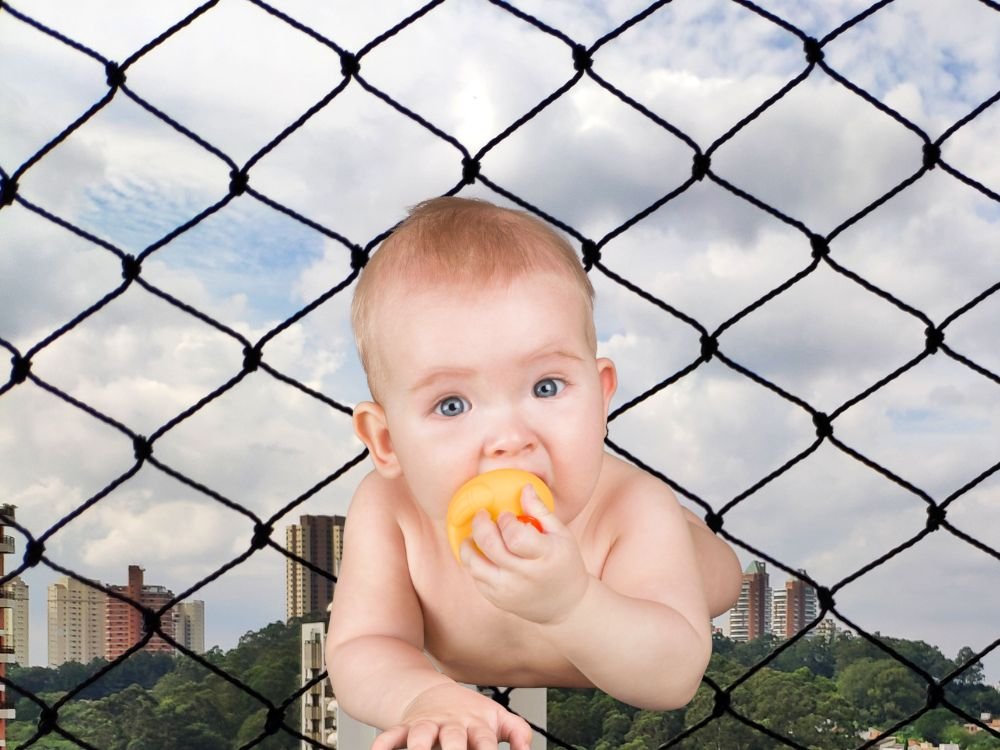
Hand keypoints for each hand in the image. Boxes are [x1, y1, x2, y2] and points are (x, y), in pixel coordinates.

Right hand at [372, 683, 532, 749]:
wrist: (434, 693)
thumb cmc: (470, 714)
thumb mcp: (497, 719)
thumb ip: (518, 732)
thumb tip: (527, 748)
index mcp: (476, 725)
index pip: (485, 742)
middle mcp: (451, 725)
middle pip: (453, 738)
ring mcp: (428, 725)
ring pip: (421, 734)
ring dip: (418, 747)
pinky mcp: (406, 727)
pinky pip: (391, 735)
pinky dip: (383, 744)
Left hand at [460, 485, 590, 624]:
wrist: (566, 604)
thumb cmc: (564, 563)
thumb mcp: (562, 534)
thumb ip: (541, 511)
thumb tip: (524, 487)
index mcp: (546, 557)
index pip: (516, 536)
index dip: (505, 521)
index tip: (505, 515)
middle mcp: (526, 576)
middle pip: (491, 547)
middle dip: (480, 525)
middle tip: (481, 516)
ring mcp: (510, 591)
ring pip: (475, 566)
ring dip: (468, 546)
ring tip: (474, 536)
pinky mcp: (498, 600)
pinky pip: (476, 578)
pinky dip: (473, 563)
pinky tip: (481, 553)